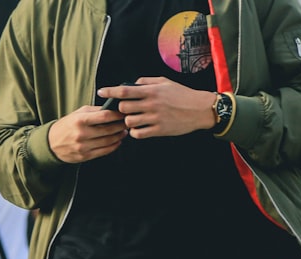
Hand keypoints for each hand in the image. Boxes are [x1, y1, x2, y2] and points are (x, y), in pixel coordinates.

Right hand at [48, 106, 127, 163]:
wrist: (51, 143)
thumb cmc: (67, 125)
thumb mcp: (77, 114)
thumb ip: (94, 111)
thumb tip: (112, 109)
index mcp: (80, 120)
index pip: (104, 116)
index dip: (117, 114)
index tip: (124, 112)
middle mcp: (82, 134)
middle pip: (108, 130)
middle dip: (120, 126)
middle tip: (127, 122)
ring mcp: (84, 146)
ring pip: (108, 141)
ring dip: (119, 136)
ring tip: (123, 131)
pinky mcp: (85, 156)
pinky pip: (104, 151)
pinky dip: (114, 146)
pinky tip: (117, 141)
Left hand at [98, 77, 214, 138]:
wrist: (199, 109)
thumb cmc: (182, 94)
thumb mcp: (165, 82)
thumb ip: (146, 82)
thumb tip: (131, 84)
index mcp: (151, 91)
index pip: (125, 90)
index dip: (110, 91)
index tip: (101, 92)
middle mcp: (151, 104)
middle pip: (124, 108)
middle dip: (121, 109)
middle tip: (124, 110)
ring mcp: (155, 118)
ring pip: (129, 122)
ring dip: (127, 121)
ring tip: (133, 119)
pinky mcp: (159, 130)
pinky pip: (138, 134)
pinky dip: (135, 132)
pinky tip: (139, 128)